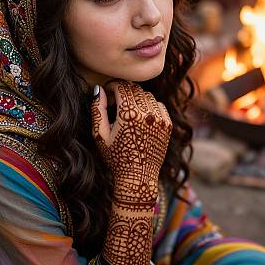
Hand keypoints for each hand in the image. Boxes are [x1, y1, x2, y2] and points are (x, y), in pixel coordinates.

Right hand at [91, 80, 171, 210]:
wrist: (138, 178)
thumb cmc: (116, 158)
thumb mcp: (100, 135)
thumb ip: (97, 109)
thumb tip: (98, 89)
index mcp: (129, 114)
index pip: (121, 86)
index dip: (111, 86)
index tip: (107, 94)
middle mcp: (147, 113)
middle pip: (134, 89)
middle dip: (122, 91)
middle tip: (115, 103)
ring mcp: (160, 118)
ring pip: (147, 95)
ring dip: (136, 98)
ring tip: (127, 111)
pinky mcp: (167, 125)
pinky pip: (158, 105)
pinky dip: (149, 106)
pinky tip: (141, 117)